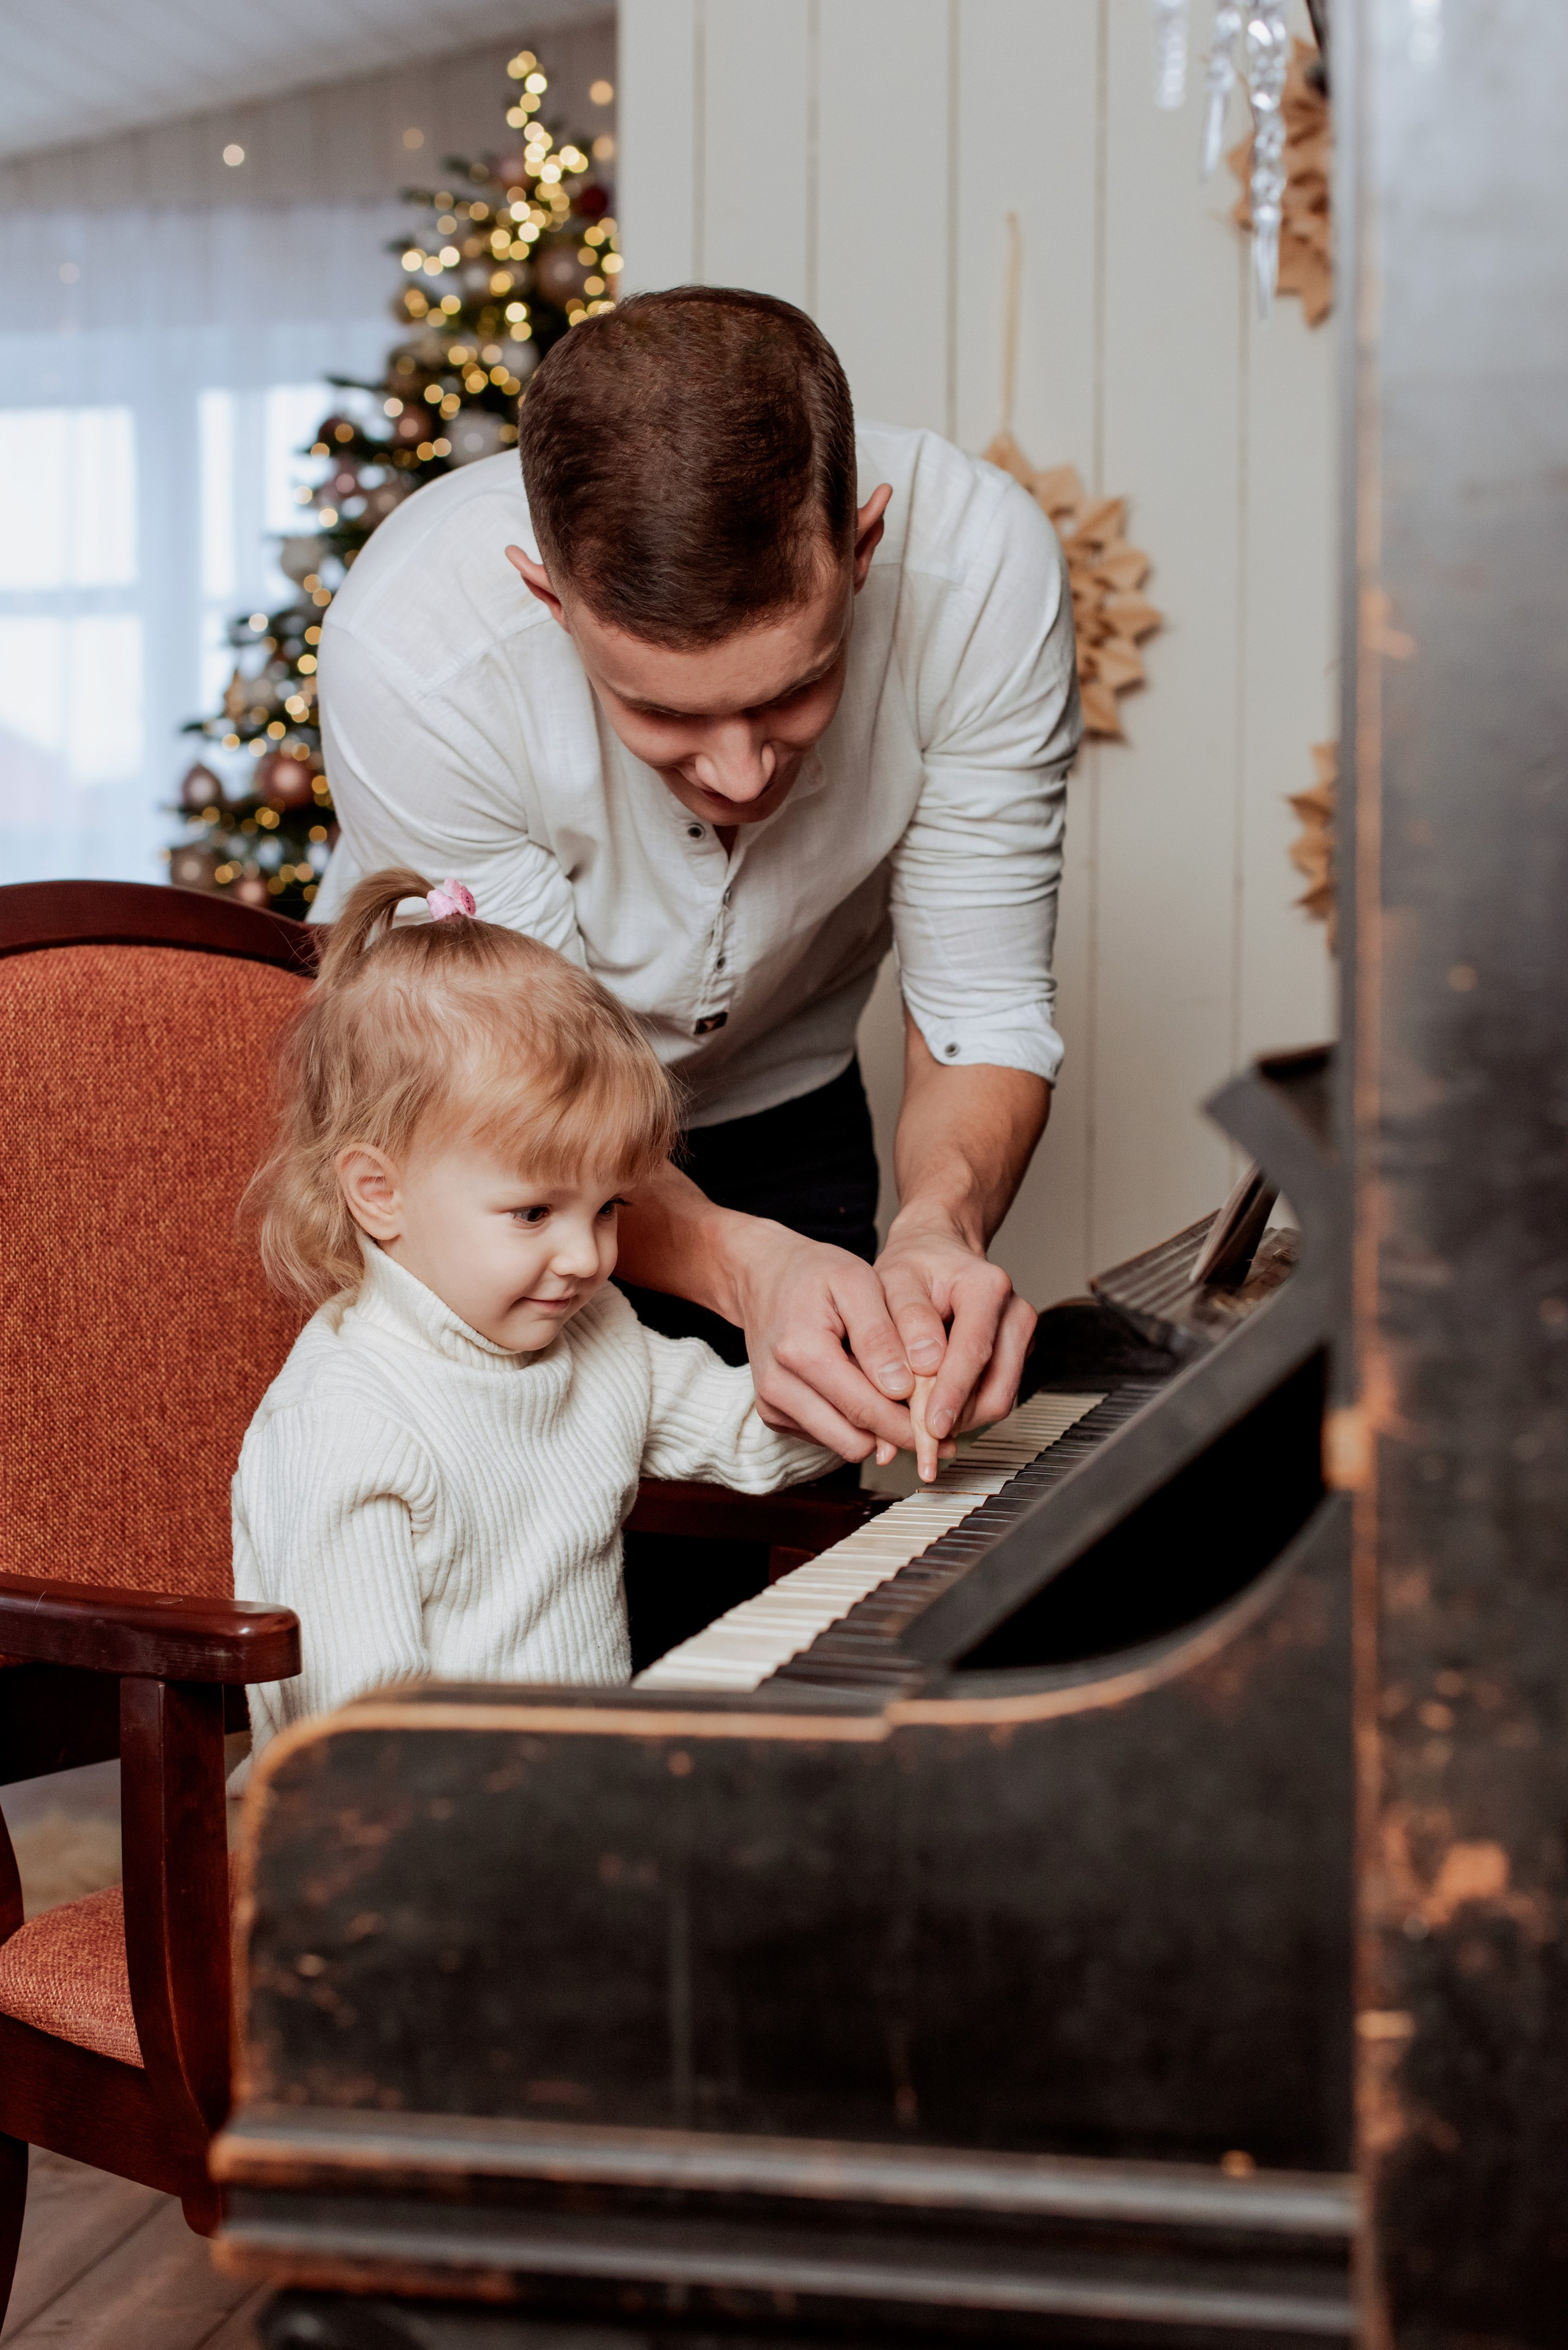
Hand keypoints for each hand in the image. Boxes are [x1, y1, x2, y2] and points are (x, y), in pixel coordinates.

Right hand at [729, 1220, 919, 1459]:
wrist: (762, 1277)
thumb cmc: (813, 1274)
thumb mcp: (857, 1282)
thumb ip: (880, 1335)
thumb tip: (901, 1388)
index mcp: (801, 1352)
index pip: (866, 1410)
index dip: (911, 1426)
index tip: (944, 1429)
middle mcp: (778, 1387)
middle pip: (854, 1441)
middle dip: (897, 1436)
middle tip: (930, 1421)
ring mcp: (772, 1405)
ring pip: (843, 1445)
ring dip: (876, 1433)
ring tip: (902, 1402)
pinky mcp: (774, 1414)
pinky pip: (827, 1437)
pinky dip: (852, 1423)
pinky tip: (866, 1393)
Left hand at [874, 1217, 1036, 1443]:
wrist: (937, 1254)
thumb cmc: (914, 1267)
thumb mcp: (894, 1282)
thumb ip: (906, 1321)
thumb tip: (923, 1367)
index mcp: (987, 1287)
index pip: (975, 1352)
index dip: (952, 1395)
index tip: (931, 1428)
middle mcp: (1014, 1313)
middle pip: (995, 1386)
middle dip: (956, 1417)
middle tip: (919, 1440)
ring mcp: (1020, 1337)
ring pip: (998, 1399)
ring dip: (959, 1419)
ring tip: (919, 1424)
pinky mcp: (1016, 1358)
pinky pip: (993, 1396)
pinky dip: (964, 1411)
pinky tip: (933, 1409)